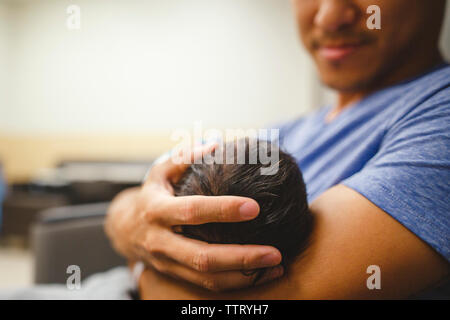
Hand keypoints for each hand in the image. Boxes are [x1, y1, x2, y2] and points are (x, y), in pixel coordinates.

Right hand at [105, 145, 282, 291]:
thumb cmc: (152, 195)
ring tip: (276, 267)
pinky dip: (236, 284)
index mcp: (158, 210)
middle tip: (275, 252)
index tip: (254, 207)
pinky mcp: (175, 275)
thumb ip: (185, 156)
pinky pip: (207, 285)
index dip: (222, 210)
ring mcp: (168, 263)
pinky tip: (261, 275)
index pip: (193, 211)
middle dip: (241, 256)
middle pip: (203, 256)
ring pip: (207, 278)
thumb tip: (215, 144)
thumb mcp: (160, 171)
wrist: (126, 230)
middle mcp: (161, 241)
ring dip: (244, 276)